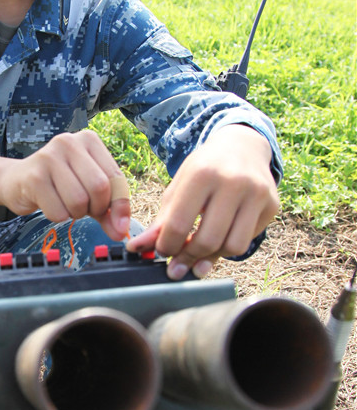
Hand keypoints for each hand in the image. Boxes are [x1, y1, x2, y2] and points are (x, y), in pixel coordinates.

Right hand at [0, 130, 130, 239]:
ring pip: (79, 201)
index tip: (120, 226)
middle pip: (99, 187)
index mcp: (89, 140)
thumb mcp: (88, 191)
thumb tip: (121, 231)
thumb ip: (108, 210)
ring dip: (75, 214)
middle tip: (84, 209)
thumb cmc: (58, 184)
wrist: (16, 180)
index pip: (115, 177)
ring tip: (65, 204)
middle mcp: (69, 142)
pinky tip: (49, 204)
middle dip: (96, 208)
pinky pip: (58, 211)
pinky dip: (58, 216)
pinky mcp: (34, 176)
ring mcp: (49, 157)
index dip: (120, 205)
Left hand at [126, 125, 278, 278]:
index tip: (163, 251)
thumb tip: (138, 248)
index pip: (178, 224)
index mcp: (202, 174)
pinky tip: (219, 240)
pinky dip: (229, 248)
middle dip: (189, 257)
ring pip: (233, 246)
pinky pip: (248, 241)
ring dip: (212, 257)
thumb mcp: (179, 187)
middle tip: (178, 262)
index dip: (167, 246)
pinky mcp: (272, 205)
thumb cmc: (204, 170)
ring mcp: (257, 194)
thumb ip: (161, 220)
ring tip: (199, 253)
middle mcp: (233, 182)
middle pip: (207, 240)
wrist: (242, 147)